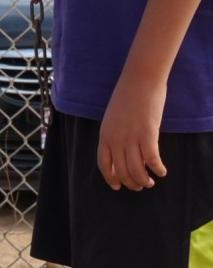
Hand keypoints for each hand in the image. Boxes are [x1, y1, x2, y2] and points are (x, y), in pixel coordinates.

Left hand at [97, 73, 167, 190]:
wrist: (139, 80)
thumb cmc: (127, 97)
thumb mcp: (113, 119)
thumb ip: (114, 135)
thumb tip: (122, 152)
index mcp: (104, 136)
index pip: (104, 164)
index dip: (111, 178)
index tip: (117, 186)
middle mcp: (115, 140)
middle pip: (121, 170)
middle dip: (130, 182)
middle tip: (139, 186)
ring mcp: (131, 137)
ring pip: (136, 169)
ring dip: (143, 180)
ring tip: (150, 183)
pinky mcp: (148, 134)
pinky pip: (151, 159)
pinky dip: (157, 168)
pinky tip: (161, 172)